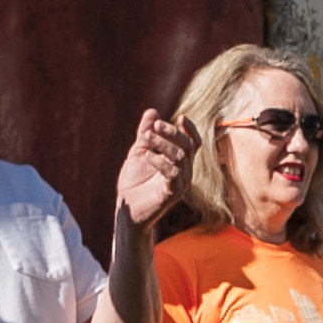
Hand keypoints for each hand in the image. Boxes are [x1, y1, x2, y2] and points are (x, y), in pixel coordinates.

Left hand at [116, 108, 192, 233]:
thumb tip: (152, 111)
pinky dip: (160, 162)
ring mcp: (181, 183)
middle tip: (156, 125)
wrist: (128, 211)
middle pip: (188, 147)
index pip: (193, 143)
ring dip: (163, 144)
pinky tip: (147, 157)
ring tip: (145, 138)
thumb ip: (146, 133)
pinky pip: (172, 173)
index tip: (180, 117)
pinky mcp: (172, 193)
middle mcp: (185, 171)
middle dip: (173, 133)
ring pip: (181, 157)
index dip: (190, 130)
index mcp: (180, 162)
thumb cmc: (135, 183)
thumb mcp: (139, 152)